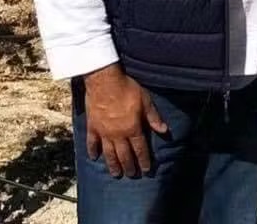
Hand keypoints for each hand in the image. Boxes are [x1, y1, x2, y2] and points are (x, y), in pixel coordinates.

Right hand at [83, 63, 167, 177]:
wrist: (104, 81)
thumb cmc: (127, 88)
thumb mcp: (145, 100)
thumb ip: (153, 117)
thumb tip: (164, 130)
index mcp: (132, 129)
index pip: (140, 149)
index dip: (144, 160)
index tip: (146, 170)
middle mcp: (118, 135)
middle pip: (124, 155)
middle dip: (129, 166)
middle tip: (132, 175)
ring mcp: (104, 132)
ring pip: (109, 153)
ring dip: (113, 165)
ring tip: (116, 174)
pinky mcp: (92, 127)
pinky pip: (92, 143)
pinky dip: (92, 151)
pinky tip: (93, 158)